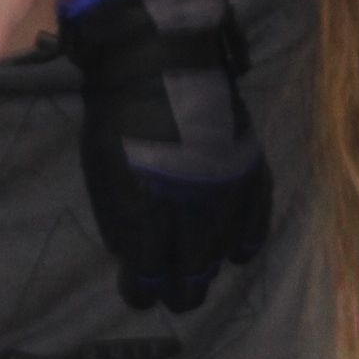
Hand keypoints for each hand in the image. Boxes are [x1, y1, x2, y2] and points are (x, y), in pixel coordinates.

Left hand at [56, 0, 271, 315]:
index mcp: (147, 215)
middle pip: (190, 277)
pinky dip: (246, 241)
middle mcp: (191, 214)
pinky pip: (255, 221)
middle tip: (173, 298)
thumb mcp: (102, 173)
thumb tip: (133, 254)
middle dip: (178, 293)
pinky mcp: (248, 171)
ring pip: (221, 254)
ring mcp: (224, 193)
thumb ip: (119, 219)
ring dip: (208, 270)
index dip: (141, 292)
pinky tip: (238, 253)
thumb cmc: (118, 115)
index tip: (138, 295)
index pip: (148, 277)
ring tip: (199, 277)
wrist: (161, 60)